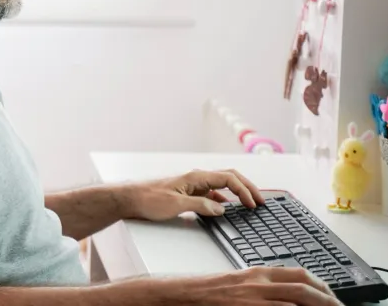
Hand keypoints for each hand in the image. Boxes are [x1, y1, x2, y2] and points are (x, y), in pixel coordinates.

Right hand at [124, 266, 342, 305]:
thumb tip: (285, 296)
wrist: (180, 294)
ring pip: (295, 299)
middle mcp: (257, 282)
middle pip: (302, 285)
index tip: (331, 294)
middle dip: (326, 298)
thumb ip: (260, 287)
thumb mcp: (236, 284)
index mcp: (256, 272)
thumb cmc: (206, 291)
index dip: (320, 284)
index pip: (297, 273)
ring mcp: (252, 297)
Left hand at [127, 168, 265, 220]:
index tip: (254, 203)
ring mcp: (191, 185)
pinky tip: (226, 208)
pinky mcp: (186, 193)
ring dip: (236, 193)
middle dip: (246, 188)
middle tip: (260, 201)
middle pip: (229, 178)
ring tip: (249, 204)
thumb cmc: (148, 199)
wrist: (128, 198)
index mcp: (196, 177)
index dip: (244, 190)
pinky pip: (210, 194)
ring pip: (220, 185)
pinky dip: (222, 200)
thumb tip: (222, 209)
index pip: (228, 178)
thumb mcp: (176, 205)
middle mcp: (196, 178)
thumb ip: (201, 206)